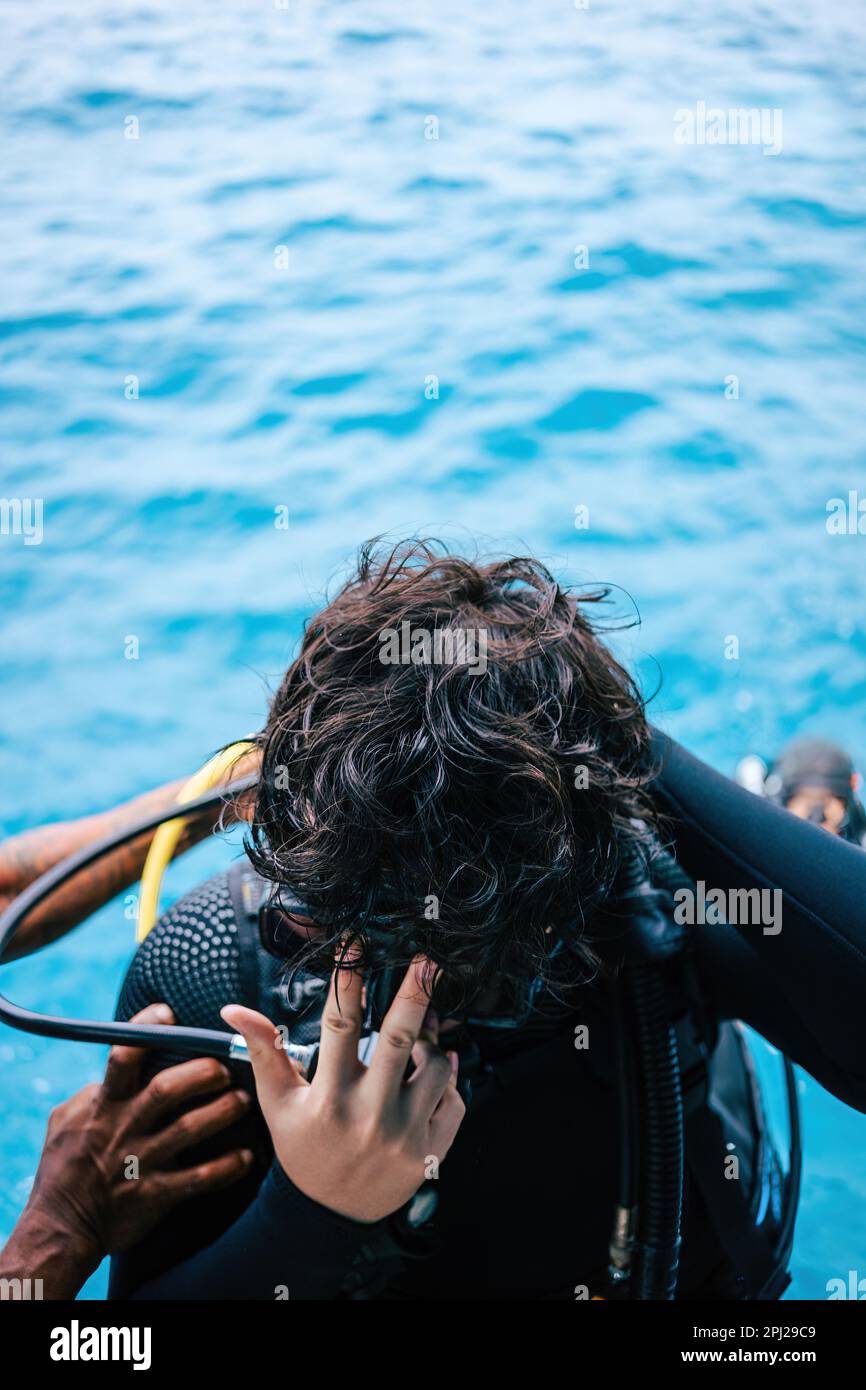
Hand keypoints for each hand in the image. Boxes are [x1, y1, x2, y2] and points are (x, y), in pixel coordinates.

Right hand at [2, 1004, 253, 1292]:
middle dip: (201, 1073)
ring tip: (243, 1102)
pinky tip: (246, 1157)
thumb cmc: (62, 1168)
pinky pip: (199, 1179)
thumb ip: (92, 1092)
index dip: (145, 1029)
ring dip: (222, 1112)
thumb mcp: (64, 1121)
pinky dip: (226, 1167)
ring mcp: (141, 1162)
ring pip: (189, 1129)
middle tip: (225, 1068)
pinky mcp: (156, 1195)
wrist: (60, 1229)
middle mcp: (124, 1129)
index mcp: (102, 1106)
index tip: (169, 1013)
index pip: (122, 1057)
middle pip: (166, 1089)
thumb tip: (120, 1066)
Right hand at [222, 957, 465, 1222]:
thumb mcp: (277, 1103)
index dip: (348, 976)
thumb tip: (233, 1009)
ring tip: (417, 1042)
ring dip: (431, 1045)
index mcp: (329, 1097)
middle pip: (402, 1038)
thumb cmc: (302, 1148)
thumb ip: (263, 1051)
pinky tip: (432, 1076)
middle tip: (430, 960)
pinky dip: (447, 1081)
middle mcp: (369, 1115)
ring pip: (434, 1067)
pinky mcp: (431, 1152)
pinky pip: (454, 1100)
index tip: (357, 942)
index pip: (340, 1023)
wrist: (329, 1216)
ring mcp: (404, 1135)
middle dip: (417, 993)